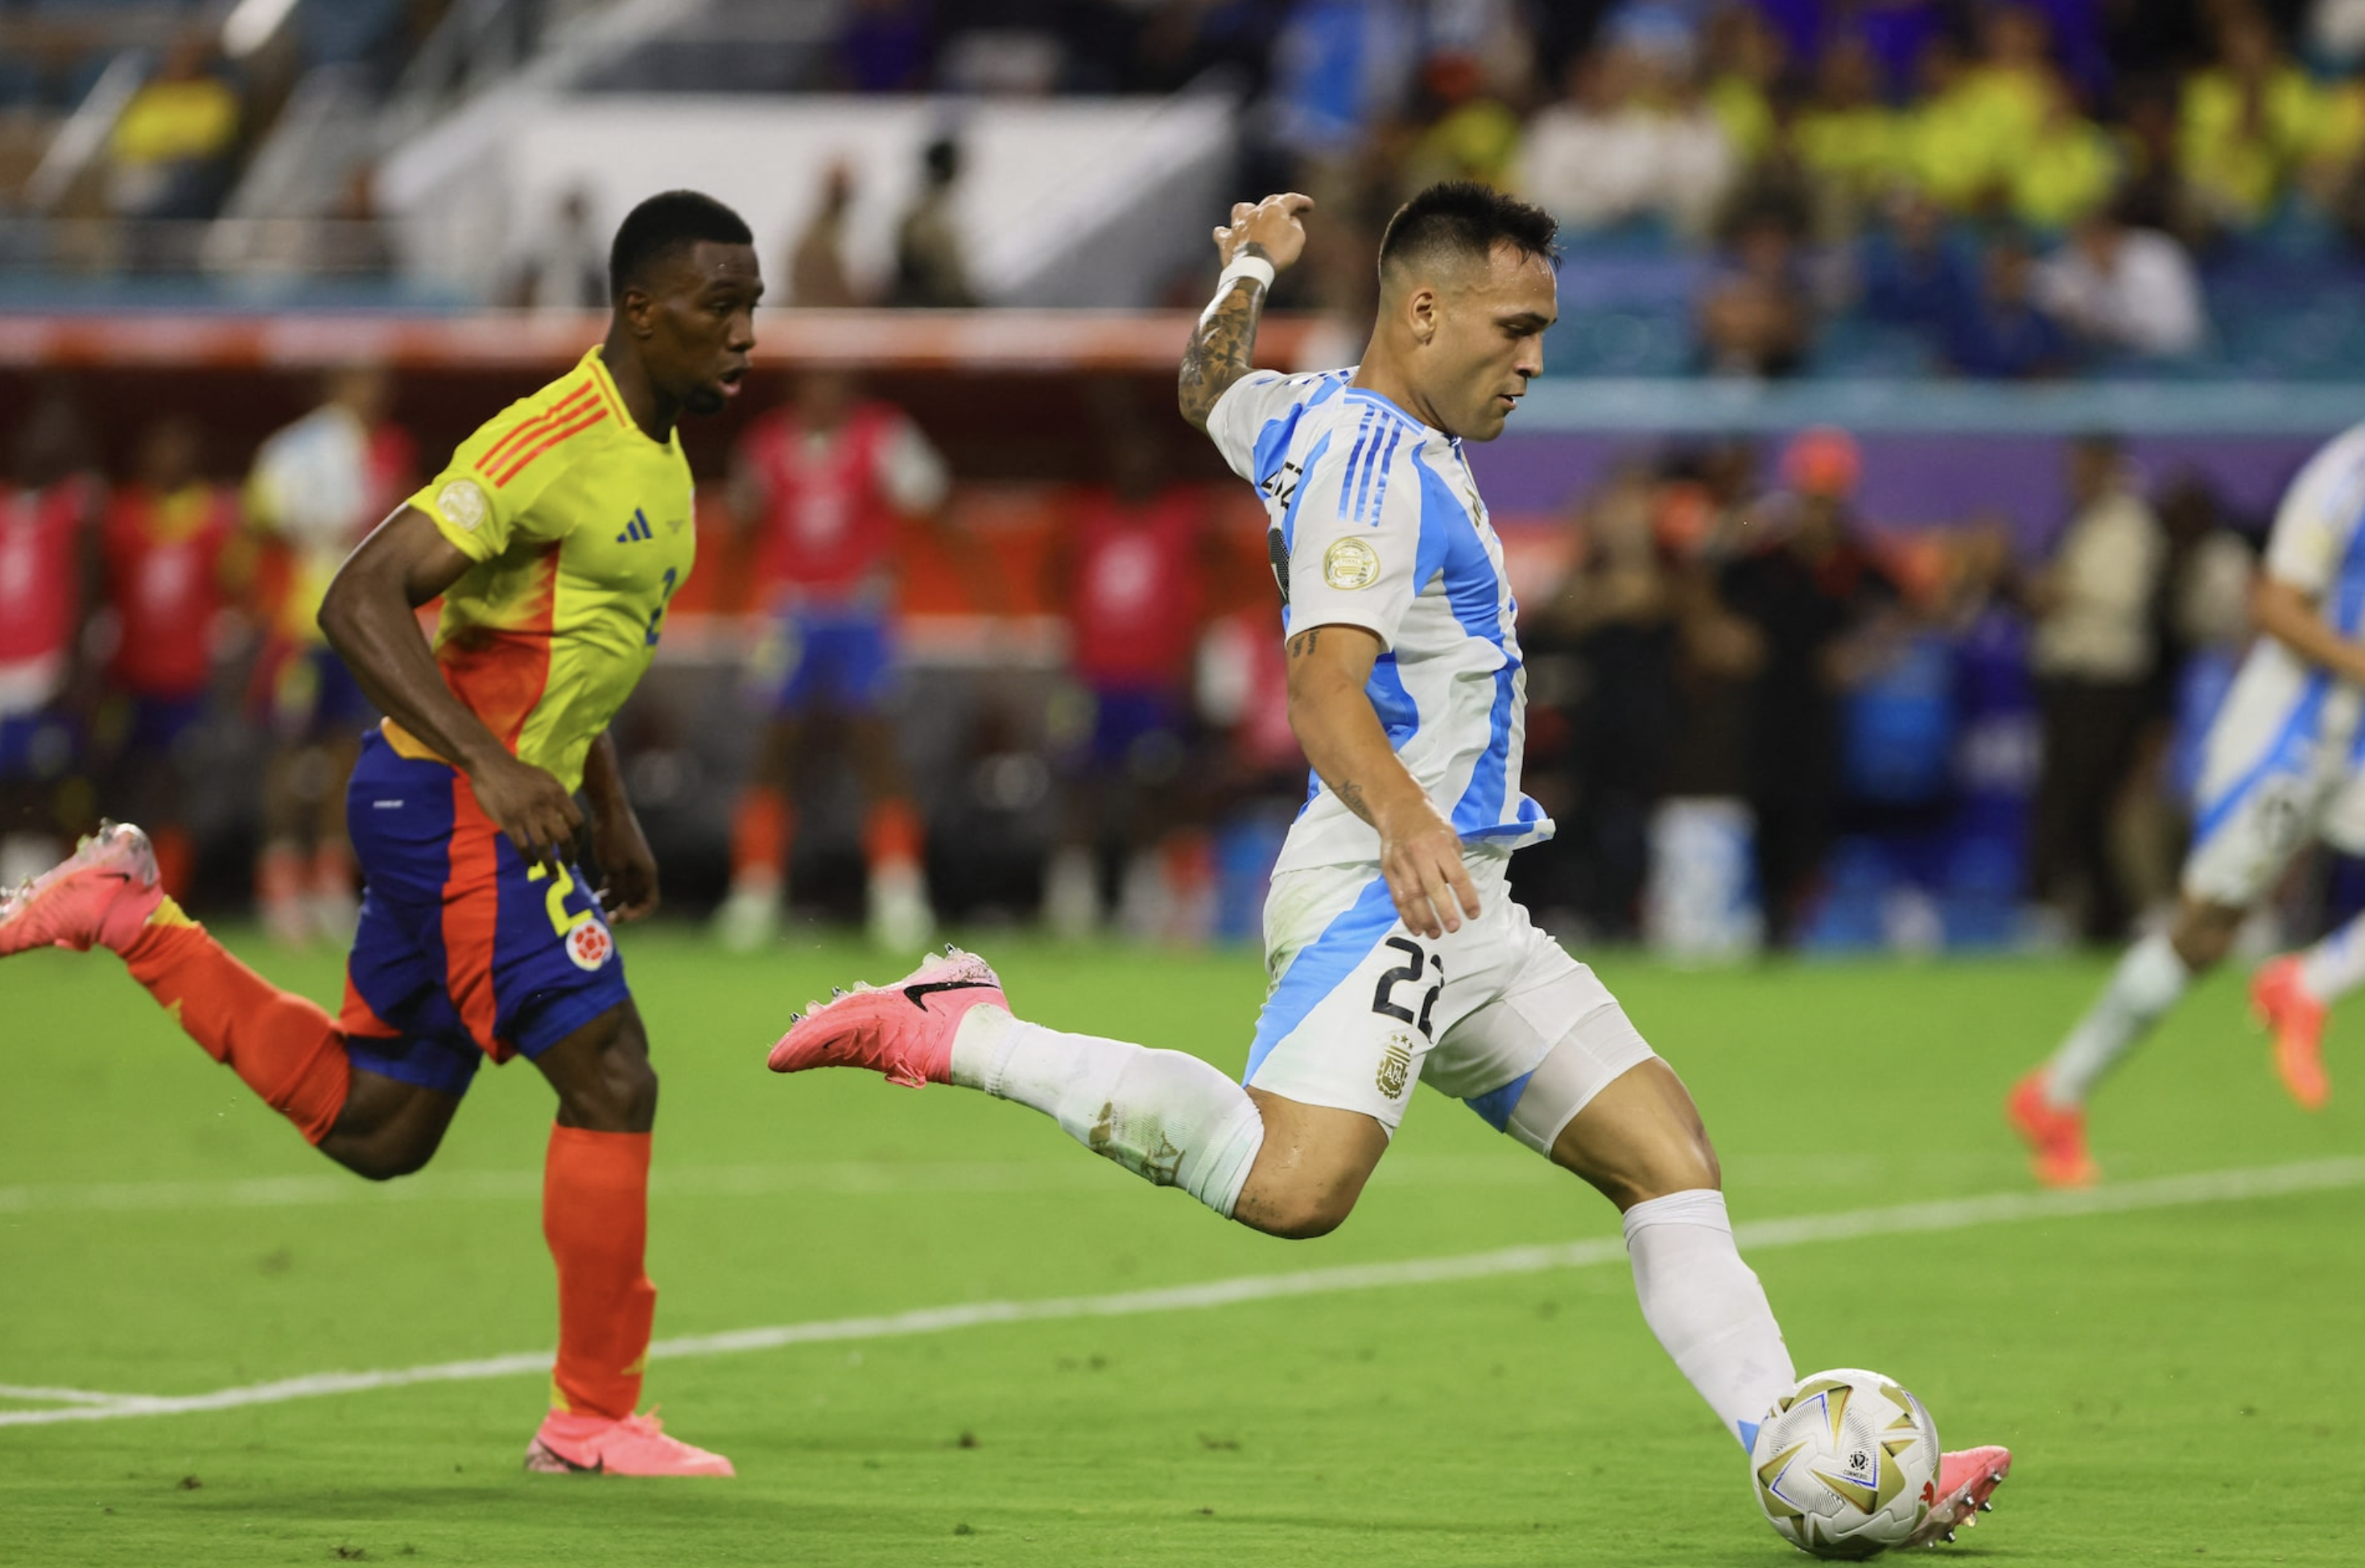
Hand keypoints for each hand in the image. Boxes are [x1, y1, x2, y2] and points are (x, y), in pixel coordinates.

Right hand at [467, 750, 582, 870]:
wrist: (491, 765)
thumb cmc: (519, 773)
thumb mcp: (546, 781)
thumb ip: (557, 800)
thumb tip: (564, 823)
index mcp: (558, 794)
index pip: (577, 821)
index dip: (579, 838)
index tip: (575, 847)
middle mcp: (546, 806)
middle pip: (564, 837)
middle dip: (569, 855)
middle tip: (568, 865)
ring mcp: (527, 815)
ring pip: (544, 847)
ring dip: (550, 864)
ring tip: (552, 874)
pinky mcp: (509, 822)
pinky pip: (523, 847)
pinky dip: (529, 859)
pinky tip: (532, 865)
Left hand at [590, 801, 660, 921]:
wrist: (609, 810)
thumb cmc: (614, 839)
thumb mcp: (614, 869)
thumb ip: (618, 890)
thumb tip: (617, 906)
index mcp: (647, 874)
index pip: (649, 903)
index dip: (636, 914)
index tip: (618, 917)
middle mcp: (643, 872)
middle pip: (636, 899)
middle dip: (621, 909)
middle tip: (603, 916)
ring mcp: (632, 865)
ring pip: (625, 891)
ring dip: (612, 900)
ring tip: (595, 905)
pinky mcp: (621, 859)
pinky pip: (617, 881)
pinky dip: (608, 889)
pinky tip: (594, 892)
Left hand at [1215, 193, 1312, 272]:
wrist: (1253, 269)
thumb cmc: (1278, 253)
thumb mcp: (1297, 238)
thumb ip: (1295, 226)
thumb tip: (1290, 221)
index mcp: (1274, 209)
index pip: (1291, 199)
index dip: (1302, 201)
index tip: (1308, 206)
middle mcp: (1255, 212)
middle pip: (1269, 202)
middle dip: (1280, 205)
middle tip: (1288, 212)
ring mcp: (1239, 225)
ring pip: (1241, 209)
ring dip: (1248, 211)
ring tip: (1253, 217)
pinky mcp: (1227, 240)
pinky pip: (1222, 233)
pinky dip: (1225, 233)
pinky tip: (1228, 235)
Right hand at [1376, 800, 1479, 939]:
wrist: (1398, 810)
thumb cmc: (1431, 824)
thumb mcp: (1450, 835)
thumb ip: (1454, 862)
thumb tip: (1458, 890)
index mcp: (1440, 845)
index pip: (1457, 875)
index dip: (1466, 897)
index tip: (1473, 914)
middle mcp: (1420, 854)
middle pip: (1432, 887)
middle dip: (1444, 910)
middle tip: (1453, 928)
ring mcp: (1401, 863)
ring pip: (1412, 896)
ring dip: (1423, 918)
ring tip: (1434, 934)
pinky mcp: (1388, 870)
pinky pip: (1397, 896)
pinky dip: (1406, 915)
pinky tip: (1416, 928)